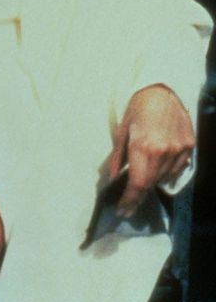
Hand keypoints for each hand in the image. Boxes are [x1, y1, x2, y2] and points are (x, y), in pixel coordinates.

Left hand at [107, 85, 194, 216]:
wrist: (162, 90)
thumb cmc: (137, 108)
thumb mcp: (122, 131)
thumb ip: (117, 157)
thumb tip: (113, 178)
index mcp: (143, 147)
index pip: (137, 184)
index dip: (130, 201)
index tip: (123, 211)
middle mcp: (163, 151)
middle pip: (150, 184)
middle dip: (138, 196)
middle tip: (128, 204)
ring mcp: (178, 149)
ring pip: (164, 178)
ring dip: (151, 183)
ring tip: (141, 182)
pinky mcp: (189, 145)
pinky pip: (176, 169)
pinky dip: (165, 173)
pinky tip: (157, 168)